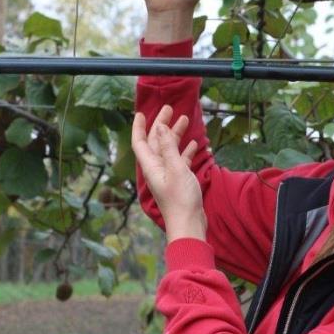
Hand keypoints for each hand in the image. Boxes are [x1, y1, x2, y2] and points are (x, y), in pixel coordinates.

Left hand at [131, 105, 206, 240]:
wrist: (189, 224)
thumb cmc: (180, 199)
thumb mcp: (175, 168)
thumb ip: (168, 147)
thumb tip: (159, 127)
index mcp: (151, 166)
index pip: (140, 142)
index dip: (139, 127)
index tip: (141, 113)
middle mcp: (157, 169)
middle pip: (156, 143)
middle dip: (161, 125)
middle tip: (170, 109)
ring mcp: (168, 175)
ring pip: (169, 150)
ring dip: (175, 135)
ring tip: (185, 120)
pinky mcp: (179, 181)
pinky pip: (180, 161)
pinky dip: (185, 151)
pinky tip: (195, 144)